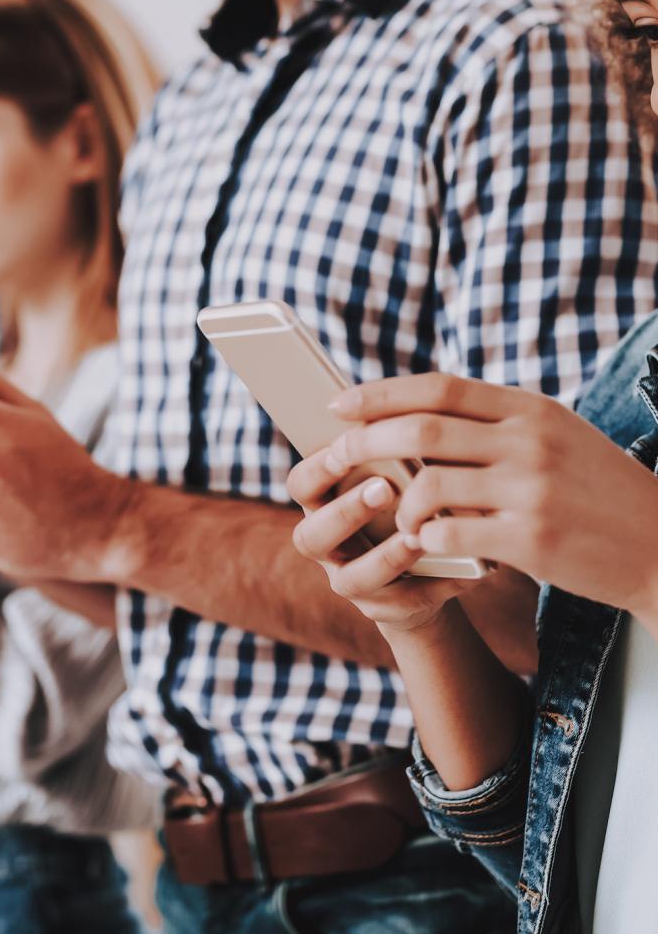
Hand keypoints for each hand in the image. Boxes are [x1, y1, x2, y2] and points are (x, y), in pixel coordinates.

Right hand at [288, 463, 466, 635]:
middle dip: (346, 512)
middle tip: (384, 489)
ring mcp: (350, 581)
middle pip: (311, 536)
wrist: (425, 570)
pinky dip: (434, 585)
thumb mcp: (396, 476)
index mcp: (322, 505)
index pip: (301, 486)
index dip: (317, 469)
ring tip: (419, 537)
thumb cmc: (407, 503)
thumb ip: (392, 455)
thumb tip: (412, 419)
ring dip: (386, 556)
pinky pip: (403, 604)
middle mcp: (326, 546)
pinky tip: (460, 571)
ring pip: (351, 579)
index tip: (346, 448)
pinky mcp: (384, 610)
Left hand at [314, 372, 657, 623]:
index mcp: (530, 409)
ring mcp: (531, 489)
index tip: (340, 402)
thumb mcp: (555, 436)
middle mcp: (529, 441)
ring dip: (398, 503)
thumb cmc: (596, 491)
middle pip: (422, 428)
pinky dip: (425, 539)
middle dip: (365, 441)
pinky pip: (451, 533)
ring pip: (429, 483)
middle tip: (337, 456)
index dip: (381, 393)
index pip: (439, 388)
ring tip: (398, 517)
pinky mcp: (532, 539)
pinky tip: (426, 545)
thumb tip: (417, 411)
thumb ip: (495, 422)